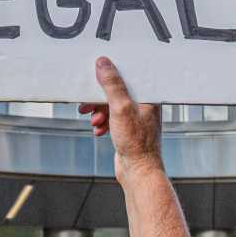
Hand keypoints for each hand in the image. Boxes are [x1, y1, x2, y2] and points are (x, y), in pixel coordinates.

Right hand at [78, 56, 162, 177]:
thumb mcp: (121, 108)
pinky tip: (99, 130)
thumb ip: (112, 84)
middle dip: (100, 98)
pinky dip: (103, 122)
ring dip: (99, 112)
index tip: (95, 76)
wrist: (138, 172)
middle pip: (117, 91)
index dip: (110, 75)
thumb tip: (104, 64)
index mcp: (149, 96)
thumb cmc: (137, 144)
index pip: (128, 76)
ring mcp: (136, 118)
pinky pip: (111, 118)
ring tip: (94, 120)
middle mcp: (144, 105)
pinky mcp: (128, 129)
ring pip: (112, 106)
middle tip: (87, 103)